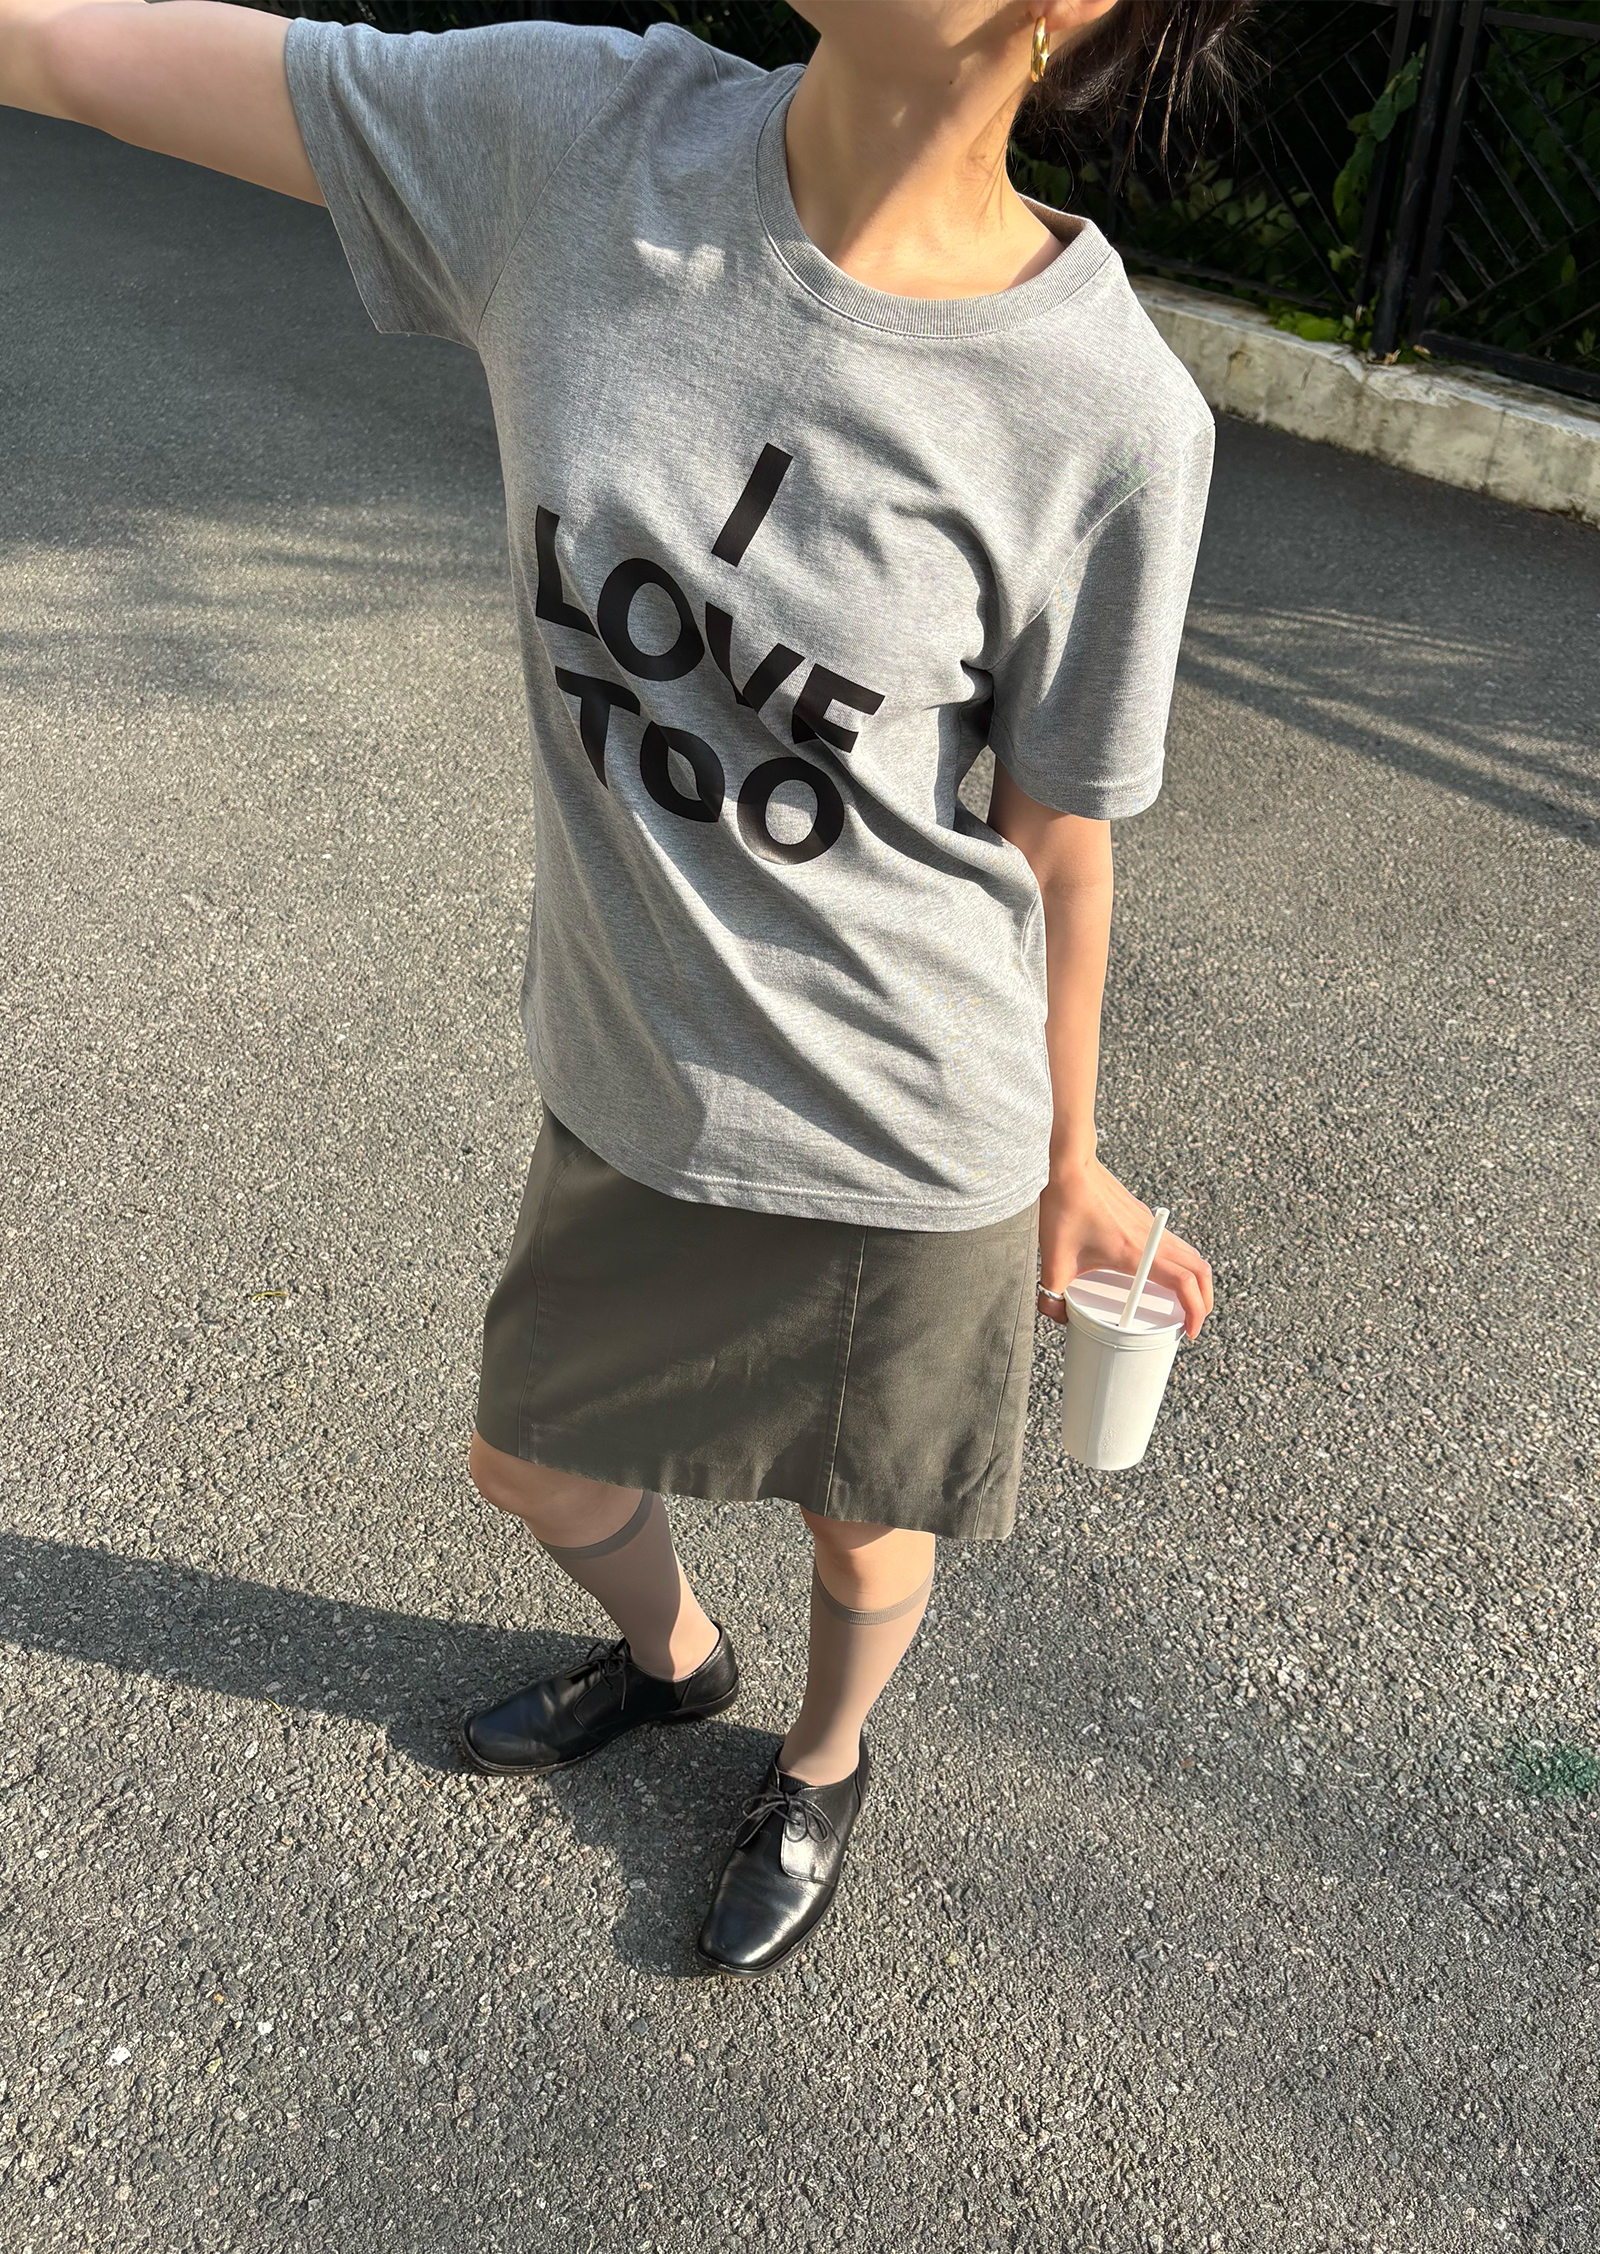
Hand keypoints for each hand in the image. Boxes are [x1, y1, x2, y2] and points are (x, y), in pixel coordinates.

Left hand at [1036, 1157, 1212, 1339]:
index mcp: (1135, 1253)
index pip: (1183, 1283)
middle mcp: (1150, 1239)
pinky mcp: (1143, 1216)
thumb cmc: (1065, 1206)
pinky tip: (1160, 1271)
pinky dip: (1181, 1262)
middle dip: (1205, 1299)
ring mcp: (1150, 1225)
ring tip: (1183, 1300)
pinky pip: (1174, 1243)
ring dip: (1196, 1279)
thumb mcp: (1053, 1259)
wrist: (1070, 1165)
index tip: (1189, 1330)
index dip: (1195, 1310)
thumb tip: (1057, 1315)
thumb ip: (1052, 1294)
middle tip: (1193, 1320)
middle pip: (1199, 1270)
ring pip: (1191, 1254)